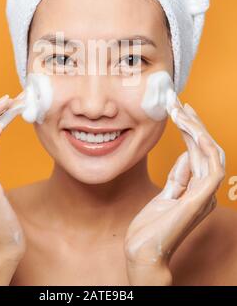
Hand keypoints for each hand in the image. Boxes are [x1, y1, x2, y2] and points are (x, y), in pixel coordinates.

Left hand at [124, 100, 225, 285]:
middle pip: (207, 150)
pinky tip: (191, 129)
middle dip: (194, 123)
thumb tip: (187, 154)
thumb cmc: (151, 227)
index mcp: (199, 190)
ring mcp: (205, 196)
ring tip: (180, 110)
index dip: (192, 130)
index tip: (180, 110)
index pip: (200, 153)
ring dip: (197, 129)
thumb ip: (179, 176)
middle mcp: (206, 192)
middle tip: (178, 103)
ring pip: (212, 154)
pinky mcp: (199, 200)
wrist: (143, 252)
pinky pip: (211, 169)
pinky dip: (203, 146)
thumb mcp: (165, 194)